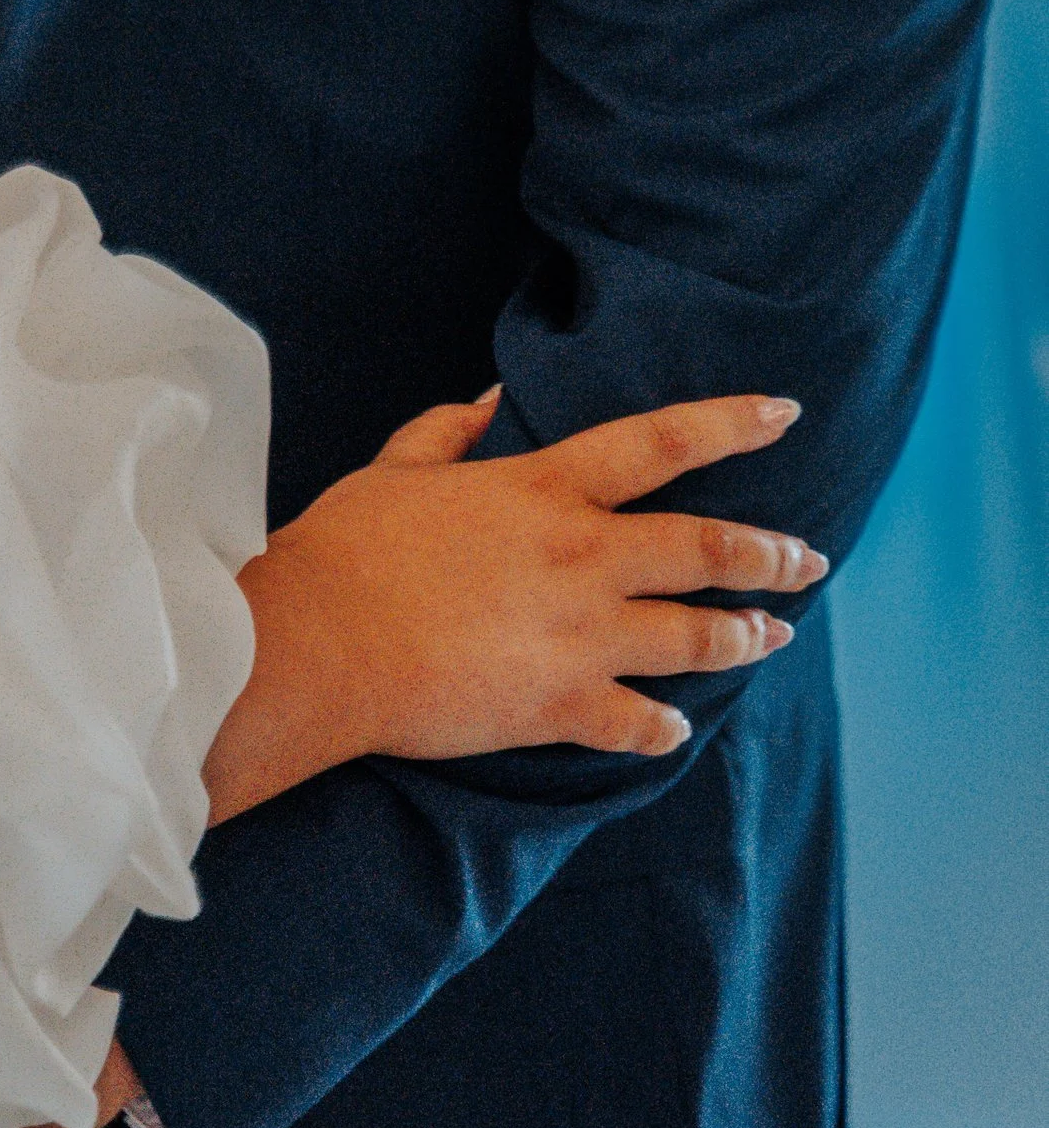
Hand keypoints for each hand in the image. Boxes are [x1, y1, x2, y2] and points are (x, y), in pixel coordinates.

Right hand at [203, 390, 825, 822]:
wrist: (319, 646)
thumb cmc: (347, 551)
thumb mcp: (396, 470)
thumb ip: (450, 430)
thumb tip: (491, 398)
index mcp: (544, 490)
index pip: (661, 443)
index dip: (731, 424)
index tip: (784, 415)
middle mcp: (581, 559)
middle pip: (707, 550)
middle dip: (770, 557)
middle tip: (809, 561)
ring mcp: (579, 638)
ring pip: (694, 637)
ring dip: (744, 636)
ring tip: (773, 635)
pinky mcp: (560, 706)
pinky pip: (636, 722)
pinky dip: (661, 728)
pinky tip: (674, 729)